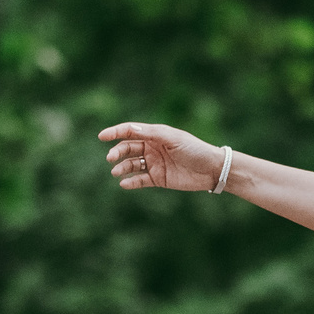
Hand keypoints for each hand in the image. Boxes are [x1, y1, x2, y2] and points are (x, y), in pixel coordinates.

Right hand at [98, 121, 228, 190]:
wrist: (212, 169)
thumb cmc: (194, 149)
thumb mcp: (173, 139)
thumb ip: (152, 134)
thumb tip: (130, 129)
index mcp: (155, 135)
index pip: (130, 131)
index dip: (115, 132)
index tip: (102, 136)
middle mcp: (152, 148)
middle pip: (128, 148)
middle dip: (117, 152)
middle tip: (110, 158)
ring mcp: (154, 164)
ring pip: (132, 165)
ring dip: (122, 167)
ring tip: (117, 172)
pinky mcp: (158, 179)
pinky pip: (140, 180)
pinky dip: (131, 182)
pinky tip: (124, 184)